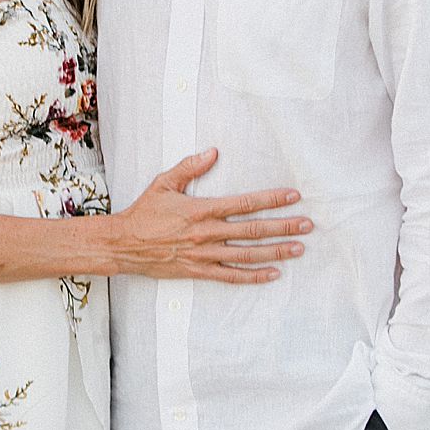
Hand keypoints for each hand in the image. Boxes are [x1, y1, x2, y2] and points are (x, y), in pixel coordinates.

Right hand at [111, 149, 309, 282]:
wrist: (123, 245)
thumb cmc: (144, 213)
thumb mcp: (163, 183)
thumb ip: (190, 167)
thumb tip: (213, 152)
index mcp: (201, 210)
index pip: (244, 203)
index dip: (271, 199)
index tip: (292, 196)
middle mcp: (206, 233)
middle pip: (252, 230)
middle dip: (283, 226)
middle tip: (307, 225)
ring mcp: (204, 254)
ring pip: (247, 254)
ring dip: (275, 251)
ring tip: (298, 249)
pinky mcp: (198, 271)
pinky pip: (230, 276)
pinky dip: (253, 276)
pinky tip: (273, 274)